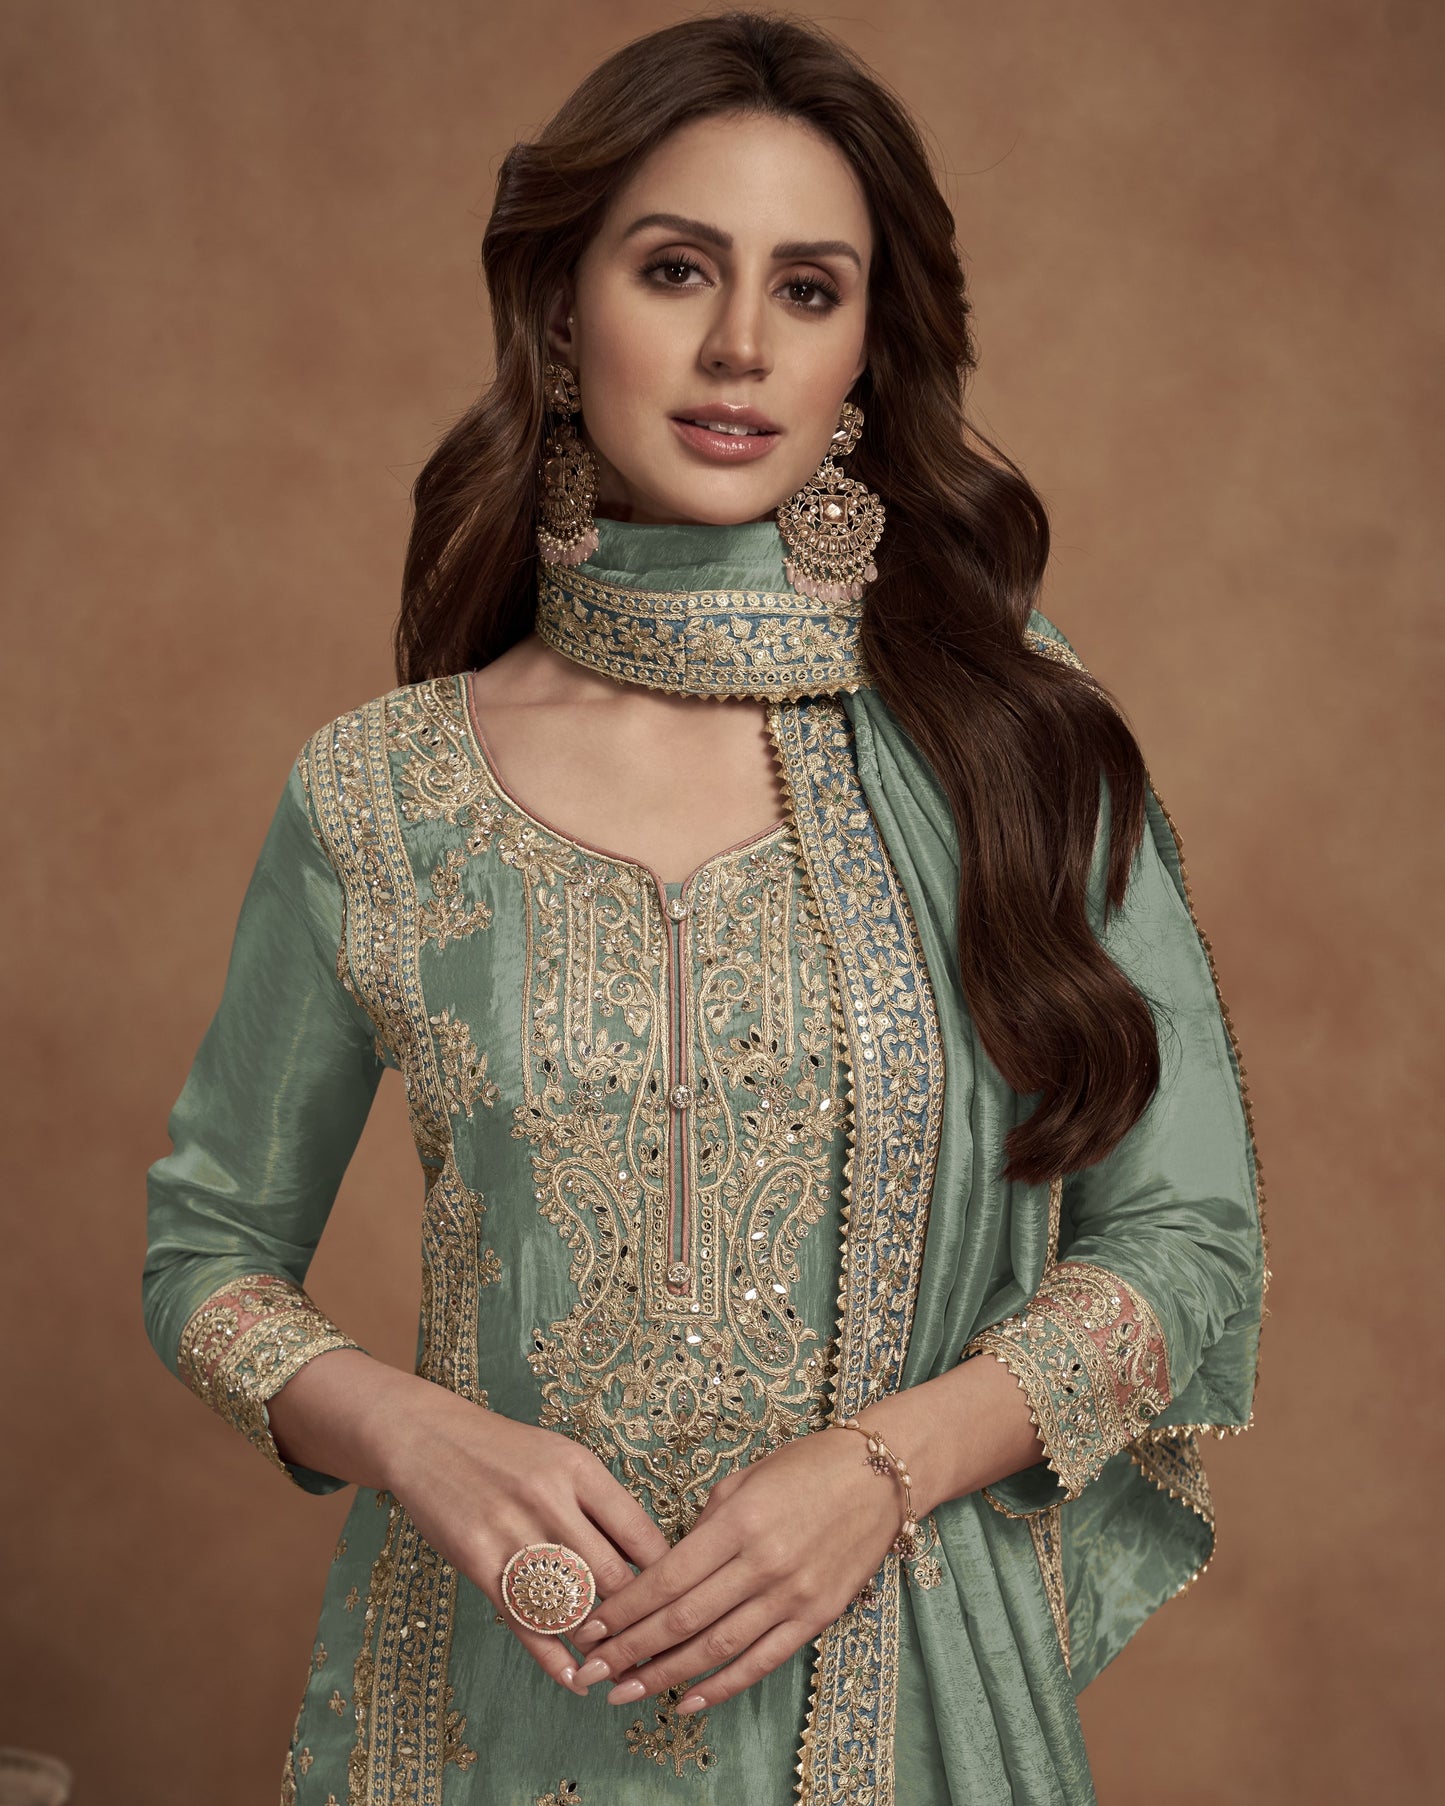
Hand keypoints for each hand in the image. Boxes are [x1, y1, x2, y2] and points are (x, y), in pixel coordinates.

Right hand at [382, 1380, 672, 1698]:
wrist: (429, 1439)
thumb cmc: (506, 1452)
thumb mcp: (562, 1458)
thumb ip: (601, 1504)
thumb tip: (649, 1558)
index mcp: (580, 1470)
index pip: (640, 1534)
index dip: (667, 1576)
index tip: (682, 1602)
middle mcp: (550, 1500)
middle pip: (612, 1577)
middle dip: (641, 1620)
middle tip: (661, 1650)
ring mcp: (513, 1533)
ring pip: (572, 1606)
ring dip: (601, 1646)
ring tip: (624, 1671)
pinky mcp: (479, 1561)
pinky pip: (524, 1621)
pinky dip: (553, 1658)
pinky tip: (574, 1677)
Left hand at [565, 1423, 903, 1713]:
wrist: (880, 1474)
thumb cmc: (806, 1466)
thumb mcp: (744, 1479)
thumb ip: (705, 1525)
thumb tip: (667, 1568)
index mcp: (739, 1523)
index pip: (667, 1579)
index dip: (625, 1609)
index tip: (590, 1626)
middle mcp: (763, 1564)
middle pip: (683, 1620)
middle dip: (630, 1650)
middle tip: (591, 1672)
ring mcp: (792, 1596)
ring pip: (716, 1649)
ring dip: (664, 1676)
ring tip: (624, 1691)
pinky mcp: (816, 1617)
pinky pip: (760, 1662)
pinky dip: (721, 1687)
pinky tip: (686, 1701)